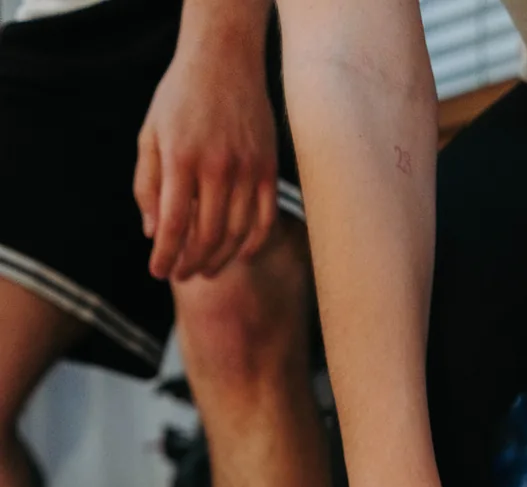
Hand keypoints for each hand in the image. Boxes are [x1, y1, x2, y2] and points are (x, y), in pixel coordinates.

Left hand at [134, 35, 276, 281]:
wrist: (224, 60)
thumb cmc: (180, 99)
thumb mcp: (150, 135)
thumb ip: (148, 185)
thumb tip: (153, 233)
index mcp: (181, 158)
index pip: (174, 222)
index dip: (166, 254)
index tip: (158, 272)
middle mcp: (216, 166)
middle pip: (207, 235)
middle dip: (192, 263)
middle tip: (182, 275)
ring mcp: (246, 169)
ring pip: (237, 233)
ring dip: (220, 259)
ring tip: (206, 269)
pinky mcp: (268, 169)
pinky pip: (264, 220)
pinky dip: (253, 244)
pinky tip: (239, 255)